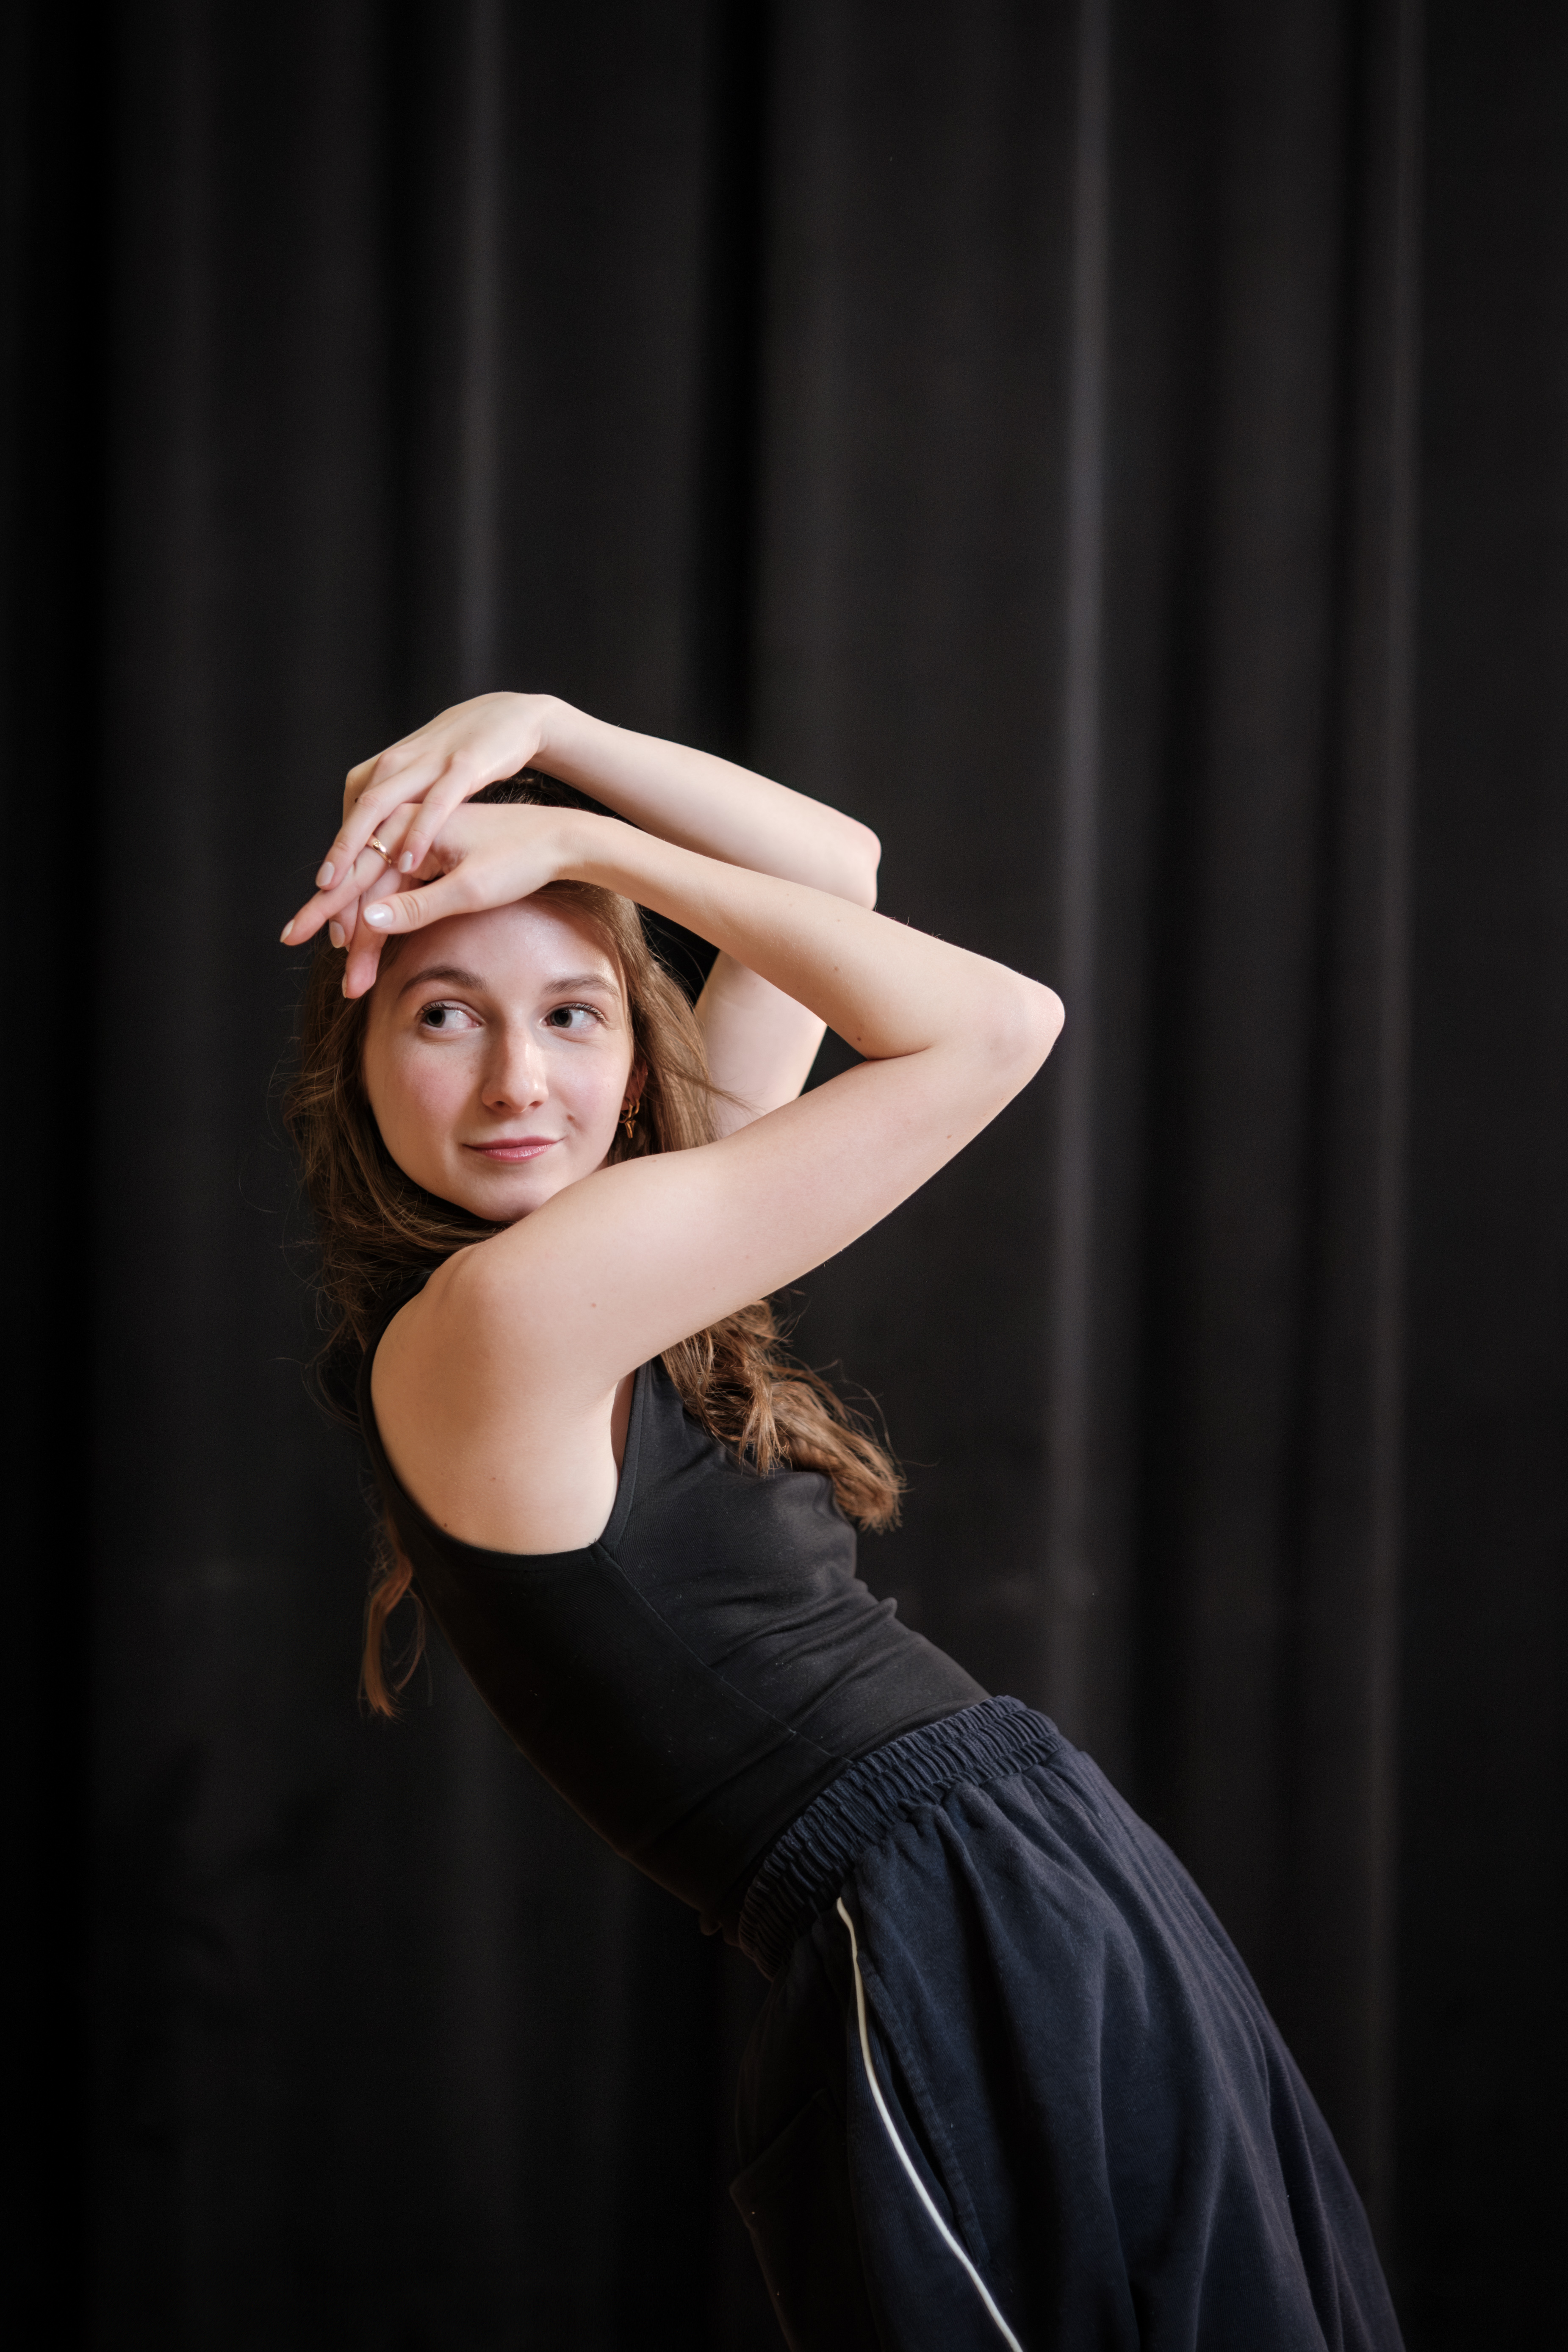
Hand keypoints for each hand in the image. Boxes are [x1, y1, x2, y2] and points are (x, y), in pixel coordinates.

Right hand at [280, 801, 583, 995]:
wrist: (561, 838)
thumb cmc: (521, 859)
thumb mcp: (470, 890)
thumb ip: (417, 907)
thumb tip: (365, 922)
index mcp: (409, 824)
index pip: (355, 875)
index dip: (326, 912)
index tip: (295, 936)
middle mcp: (405, 825)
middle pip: (360, 886)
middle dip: (345, 935)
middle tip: (333, 975)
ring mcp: (415, 838)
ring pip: (376, 891)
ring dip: (365, 935)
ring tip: (356, 977)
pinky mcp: (428, 851)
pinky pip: (394, 886)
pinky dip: (383, 918)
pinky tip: (370, 946)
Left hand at [312, 692, 558, 895]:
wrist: (508, 716)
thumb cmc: (461, 759)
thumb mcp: (418, 784)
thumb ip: (389, 813)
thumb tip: (361, 854)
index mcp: (381, 773)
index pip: (351, 825)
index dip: (336, 869)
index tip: (322, 911)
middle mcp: (395, 766)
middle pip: (355, 820)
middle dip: (334, 864)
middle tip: (315, 905)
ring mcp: (427, 764)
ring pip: (380, 808)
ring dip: (358, 847)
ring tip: (339, 887)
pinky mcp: (463, 765)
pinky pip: (435, 803)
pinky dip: (418, 833)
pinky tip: (407, 863)